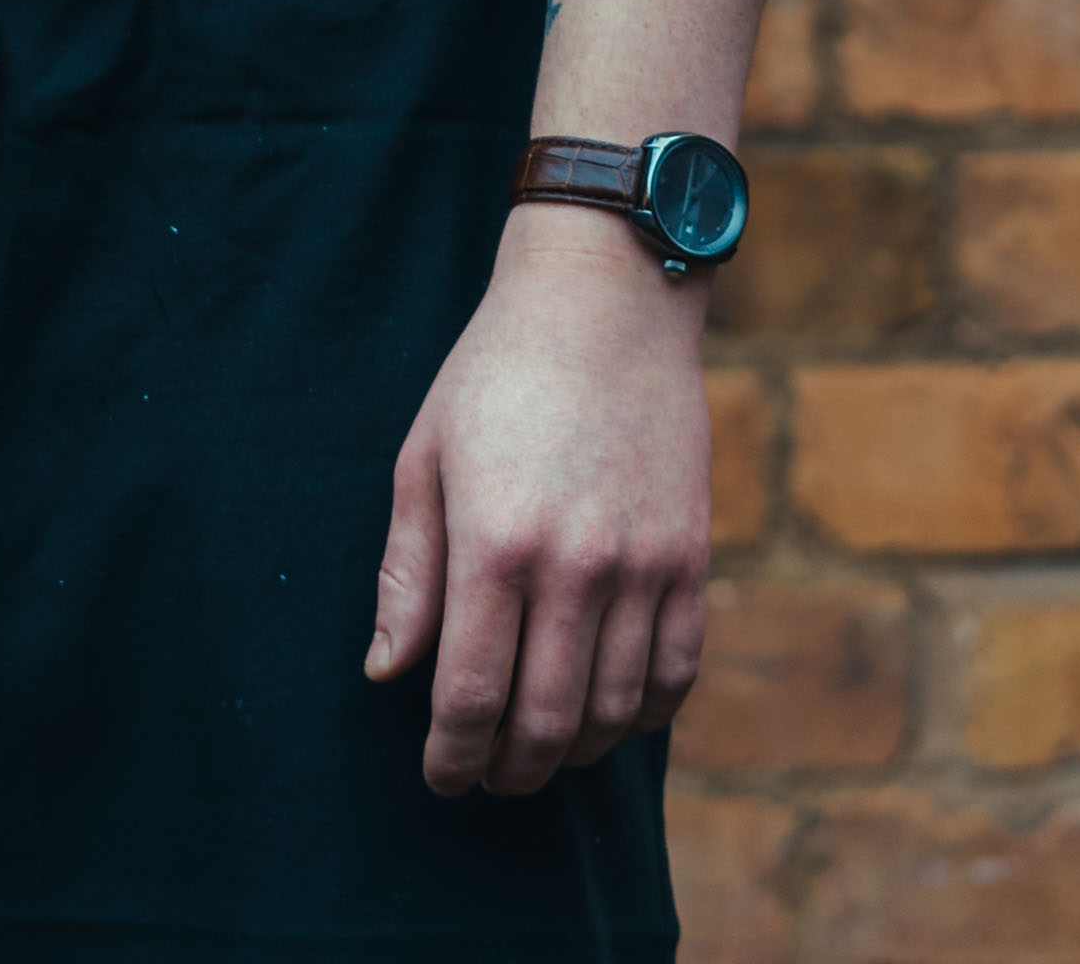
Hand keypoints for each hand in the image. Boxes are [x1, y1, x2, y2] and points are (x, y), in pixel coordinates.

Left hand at [367, 200, 713, 796]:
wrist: (605, 301)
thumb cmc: (495, 373)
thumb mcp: (424, 457)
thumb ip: (407, 573)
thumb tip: (386, 673)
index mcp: (494, 542)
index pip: (470, 693)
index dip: (452, 754)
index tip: (440, 778)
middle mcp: (575, 566)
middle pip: (546, 719)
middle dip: (510, 769)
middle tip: (487, 778)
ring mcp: (644, 565)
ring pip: (615, 710)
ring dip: (575, 752)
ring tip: (542, 753)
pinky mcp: (693, 557)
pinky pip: (676, 672)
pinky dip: (643, 715)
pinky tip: (610, 717)